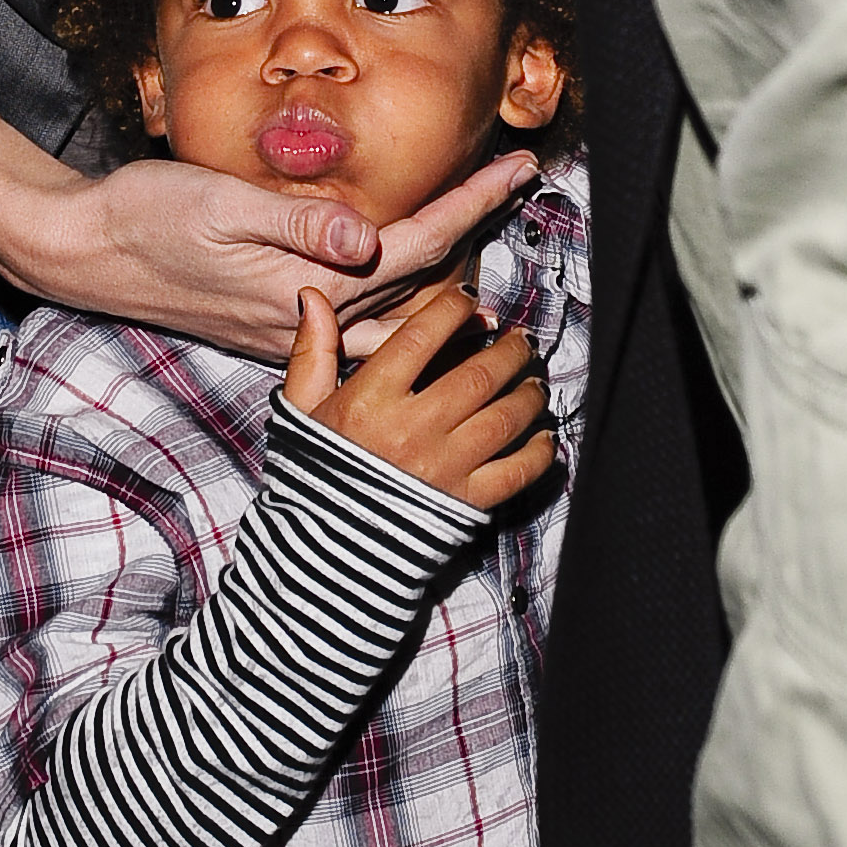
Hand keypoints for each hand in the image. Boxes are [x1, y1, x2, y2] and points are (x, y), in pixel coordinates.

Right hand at [5, 149, 538, 365]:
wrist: (81, 251)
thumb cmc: (145, 217)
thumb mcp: (218, 205)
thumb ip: (296, 224)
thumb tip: (369, 240)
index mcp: (302, 287)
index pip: (412, 251)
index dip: (470, 208)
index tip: (517, 170)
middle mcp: (305, 318)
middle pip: (417, 290)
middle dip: (473, 242)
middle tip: (514, 191)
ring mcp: (286, 326)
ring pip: (388, 319)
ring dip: (440, 280)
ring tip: (481, 239)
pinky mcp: (265, 322)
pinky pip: (352, 322)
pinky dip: (392, 296)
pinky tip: (398, 276)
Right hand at [282, 281, 554, 509]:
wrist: (325, 550)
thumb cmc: (316, 473)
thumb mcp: (303, 408)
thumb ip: (313, 351)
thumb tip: (312, 296)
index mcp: (370, 400)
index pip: (420, 337)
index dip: (450, 310)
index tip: (467, 299)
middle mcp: (412, 429)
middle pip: (477, 375)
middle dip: (507, 350)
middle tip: (519, 338)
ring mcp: (444, 468)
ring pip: (504, 418)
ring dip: (528, 394)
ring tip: (535, 381)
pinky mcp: (465, 504)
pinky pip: (516, 472)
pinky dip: (538, 452)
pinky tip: (543, 437)